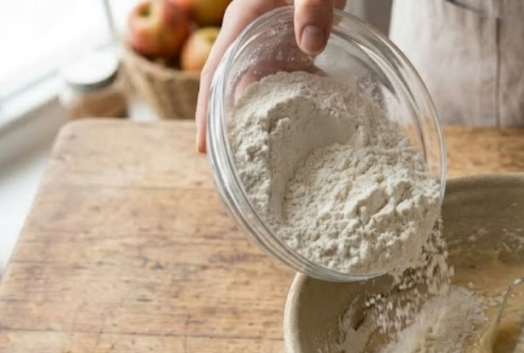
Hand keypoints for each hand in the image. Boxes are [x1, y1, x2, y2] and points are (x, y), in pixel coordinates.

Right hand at [195, 0, 345, 152]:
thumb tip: (311, 46)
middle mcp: (254, 38)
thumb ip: (311, 7)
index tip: (205, 147)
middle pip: (238, 89)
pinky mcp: (299, 46)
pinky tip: (318, 126)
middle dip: (238, 126)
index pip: (215, 74)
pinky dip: (305, 102)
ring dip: (272, 120)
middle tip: (241, 165)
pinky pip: (298, 80)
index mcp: (243, 22)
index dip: (207, 111)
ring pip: (268, 89)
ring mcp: (277, 44)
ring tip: (275, 158)